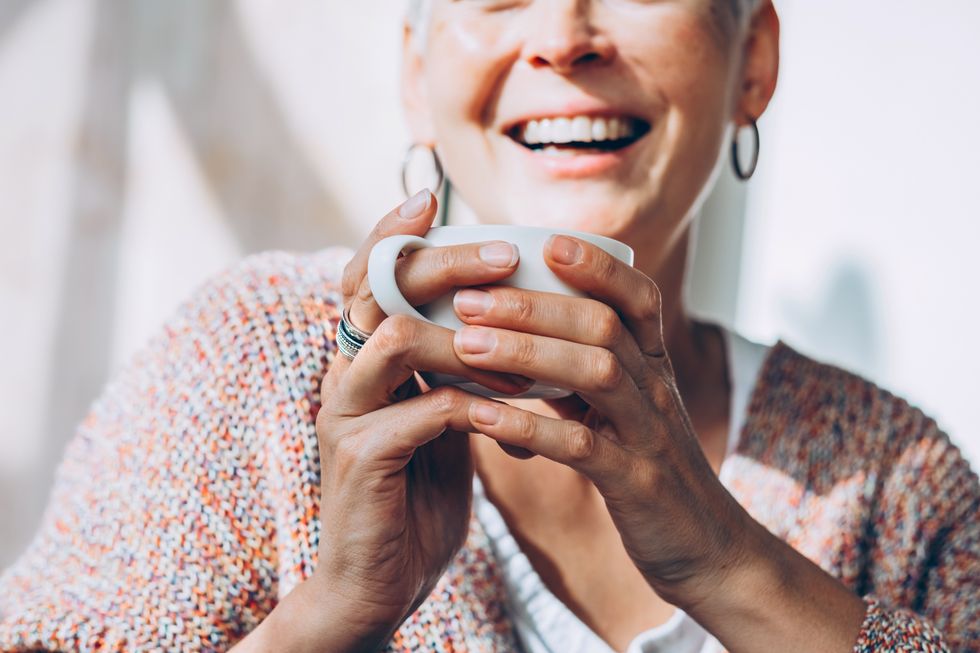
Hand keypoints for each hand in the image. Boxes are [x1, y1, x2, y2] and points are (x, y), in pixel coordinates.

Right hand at [300, 190, 530, 648]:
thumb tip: (505, 315)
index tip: (433, 200)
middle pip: (376, 287)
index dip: (390, 233)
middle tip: (502, 255)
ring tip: (519, 348)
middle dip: (441, 263)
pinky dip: (473, 407)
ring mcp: (344, 415)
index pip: (364, 275)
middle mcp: (343, 374)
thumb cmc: (418, 492)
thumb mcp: (440, 416)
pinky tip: (509, 418)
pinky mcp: (359, 461)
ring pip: (394, 339)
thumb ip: (455, 368)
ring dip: (465, 336)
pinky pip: (420, 413)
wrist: (382, 579)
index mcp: (361, 358)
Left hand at [451, 234, 751, 607]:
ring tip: (465, 344)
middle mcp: (656, 389)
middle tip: (469, 297)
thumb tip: (516, 336)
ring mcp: (649, 434)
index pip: (637, 296)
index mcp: (653, 366)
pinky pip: (580, 447)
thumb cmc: (648, 470)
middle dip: (534, 305)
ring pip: (595, 372)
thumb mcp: (624, 412)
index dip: (596, 265)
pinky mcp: (635, 483)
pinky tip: (481, 419)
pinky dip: (529, 428)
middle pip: (602, 325)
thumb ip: (582, 374)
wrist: (705, 548)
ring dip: (526, 353)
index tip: (543, 241)